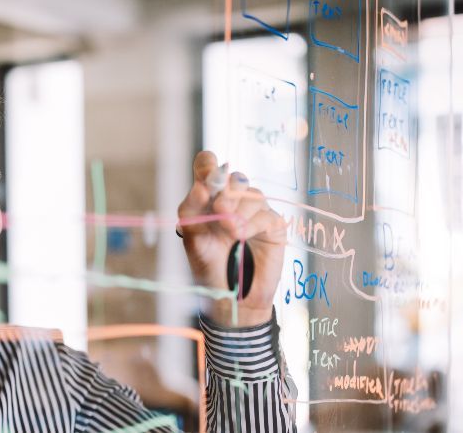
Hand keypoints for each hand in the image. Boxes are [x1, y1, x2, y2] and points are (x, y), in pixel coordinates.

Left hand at [177, 151, 286, 327]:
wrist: (231, 297)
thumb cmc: (208, 267)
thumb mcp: (191, 239)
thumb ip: (190, 212)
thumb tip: (201, 187)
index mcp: (209, 198)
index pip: (209, 166)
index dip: (208, 164)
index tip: (206, 177)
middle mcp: (233, 200)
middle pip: (234, 177)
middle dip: (226, 191)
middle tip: (219, 210)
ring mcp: (254, 212)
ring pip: (252, 194)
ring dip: (240, 211)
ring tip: (230, 232)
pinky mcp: (272, 226)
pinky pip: (265, 214)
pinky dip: (252, 224)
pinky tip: (242, 236)